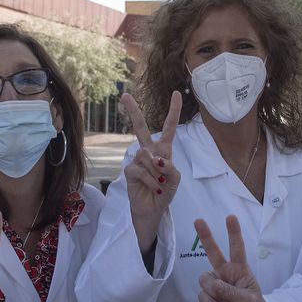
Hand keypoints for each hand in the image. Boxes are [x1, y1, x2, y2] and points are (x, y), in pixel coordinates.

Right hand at [122, 91, 182, 253]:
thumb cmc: (165, 191)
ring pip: (145, 154)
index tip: (177, 93)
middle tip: (124, 95)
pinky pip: (139, 169)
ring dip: (155, 171)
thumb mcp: (175, 180)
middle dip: (133, 111)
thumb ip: (170, 167)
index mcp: (163, 150)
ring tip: (159, 182)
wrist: (153, 209)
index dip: (173, 111)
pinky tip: (153, 187)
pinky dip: (149, 179)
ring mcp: (137, 160)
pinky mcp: (129, 171)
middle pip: (141, 127)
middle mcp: (149, 151)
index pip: (169, 128)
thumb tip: (155, 158)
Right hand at [194, 215, 269, 301]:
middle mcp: (225, 273)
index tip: (230, 217)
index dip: (233, 233)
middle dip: (206, 236)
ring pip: (205, 279)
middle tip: (198, 220)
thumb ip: (233, 291)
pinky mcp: (208, 297)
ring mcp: (215, 285)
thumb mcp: (249, 300)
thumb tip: (216, 285)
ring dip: (213, 291)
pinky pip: (203, 296)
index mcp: (240, 269)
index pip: (237, 248)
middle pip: (213, 252)